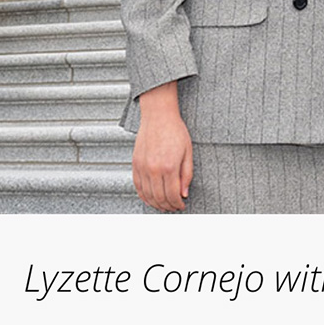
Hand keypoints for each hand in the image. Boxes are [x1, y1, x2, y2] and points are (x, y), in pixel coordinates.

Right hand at [132, 82, 192, 210]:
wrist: (158, 116)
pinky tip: (150, 199)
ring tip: (164, 205)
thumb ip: (187, 174)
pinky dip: (144, 196)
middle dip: (168, 206)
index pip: (173, 194)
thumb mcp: (188, 152)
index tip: (182, 205)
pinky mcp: (135, 165)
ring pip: (148, 195)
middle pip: (160, 198)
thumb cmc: (175, 130)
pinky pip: (138, 187)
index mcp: (169, 166)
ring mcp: (143, 168)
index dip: (178, 203)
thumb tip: (184, 193)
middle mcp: (154, 169)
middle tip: (174, 207)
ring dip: (156, 204)